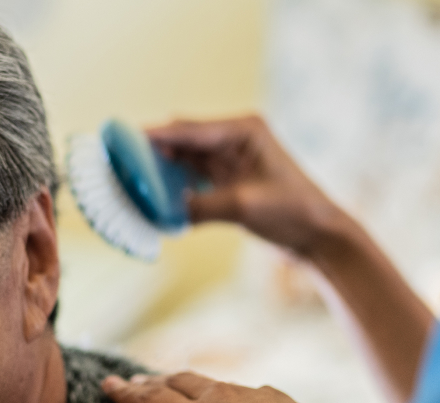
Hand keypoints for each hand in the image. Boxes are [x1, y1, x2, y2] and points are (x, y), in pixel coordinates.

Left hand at [102, 372, 354, 402]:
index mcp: (262, 401)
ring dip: (130, 392)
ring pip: (153, 399)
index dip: (210, 390)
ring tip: (113, 387)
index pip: (230, 391)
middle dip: (163, 379)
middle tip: (144, 377)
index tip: (201, 389)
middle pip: (183, 383)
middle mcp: (224, 401)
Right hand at [148, 116, 435, 402]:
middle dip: (151, 151)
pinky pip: (191, 178)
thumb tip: (165, 211)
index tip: (123, 138)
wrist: (320, 237)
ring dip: (160, 170)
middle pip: (182, 140)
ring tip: (129, 180)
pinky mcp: (228, 181)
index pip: (189, 129)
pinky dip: (173, 186)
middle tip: (118, 162)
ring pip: (183, 159)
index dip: (154, 134)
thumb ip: (202, 205)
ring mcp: (230, 159)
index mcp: (243, 130)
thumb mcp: (244, 207)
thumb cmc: (294, 212)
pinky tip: (153, 197)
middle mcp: (234, 139)